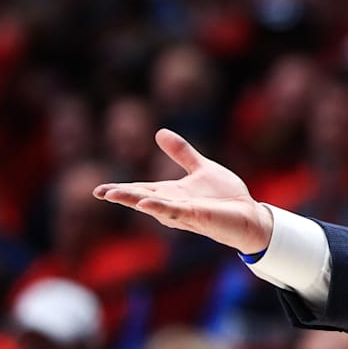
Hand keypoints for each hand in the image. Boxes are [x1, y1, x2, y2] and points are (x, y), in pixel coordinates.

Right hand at [92, 128, 272, 253]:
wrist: (249, 213)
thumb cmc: (225, 196)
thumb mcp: (201, 168)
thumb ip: (181, 153)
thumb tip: (159, 132)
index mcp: (171, 193)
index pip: (141, 189)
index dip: (120, 189)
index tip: (98, 190)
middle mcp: (173, 204)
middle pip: (141, 198)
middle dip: (121, 195)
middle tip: (100, 192)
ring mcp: (184, 212)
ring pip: (154, 205)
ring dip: (134, 200)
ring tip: (112, 194)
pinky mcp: (197, 216)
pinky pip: (175, 211)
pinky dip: (159, 207)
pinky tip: (143, 204)